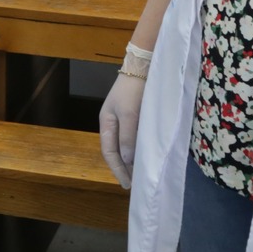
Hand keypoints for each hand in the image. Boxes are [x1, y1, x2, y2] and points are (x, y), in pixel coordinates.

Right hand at [98, 73, 145, 187]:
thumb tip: (127, 160)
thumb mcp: (130, 114)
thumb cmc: (133, 90)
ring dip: (131, 160)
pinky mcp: (135, 117)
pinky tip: (145, 157)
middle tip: (134, 184)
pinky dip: (138, 150)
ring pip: (125, 146)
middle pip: (115, 151)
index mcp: (106, 123)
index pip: (109, 152)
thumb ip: (128, 137)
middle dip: (123, 168)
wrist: (143, 67)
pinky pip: (134, 139)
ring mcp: (123, 120)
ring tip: (140, 174)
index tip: (127, 184)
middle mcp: (113, 124)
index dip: (117, 169)